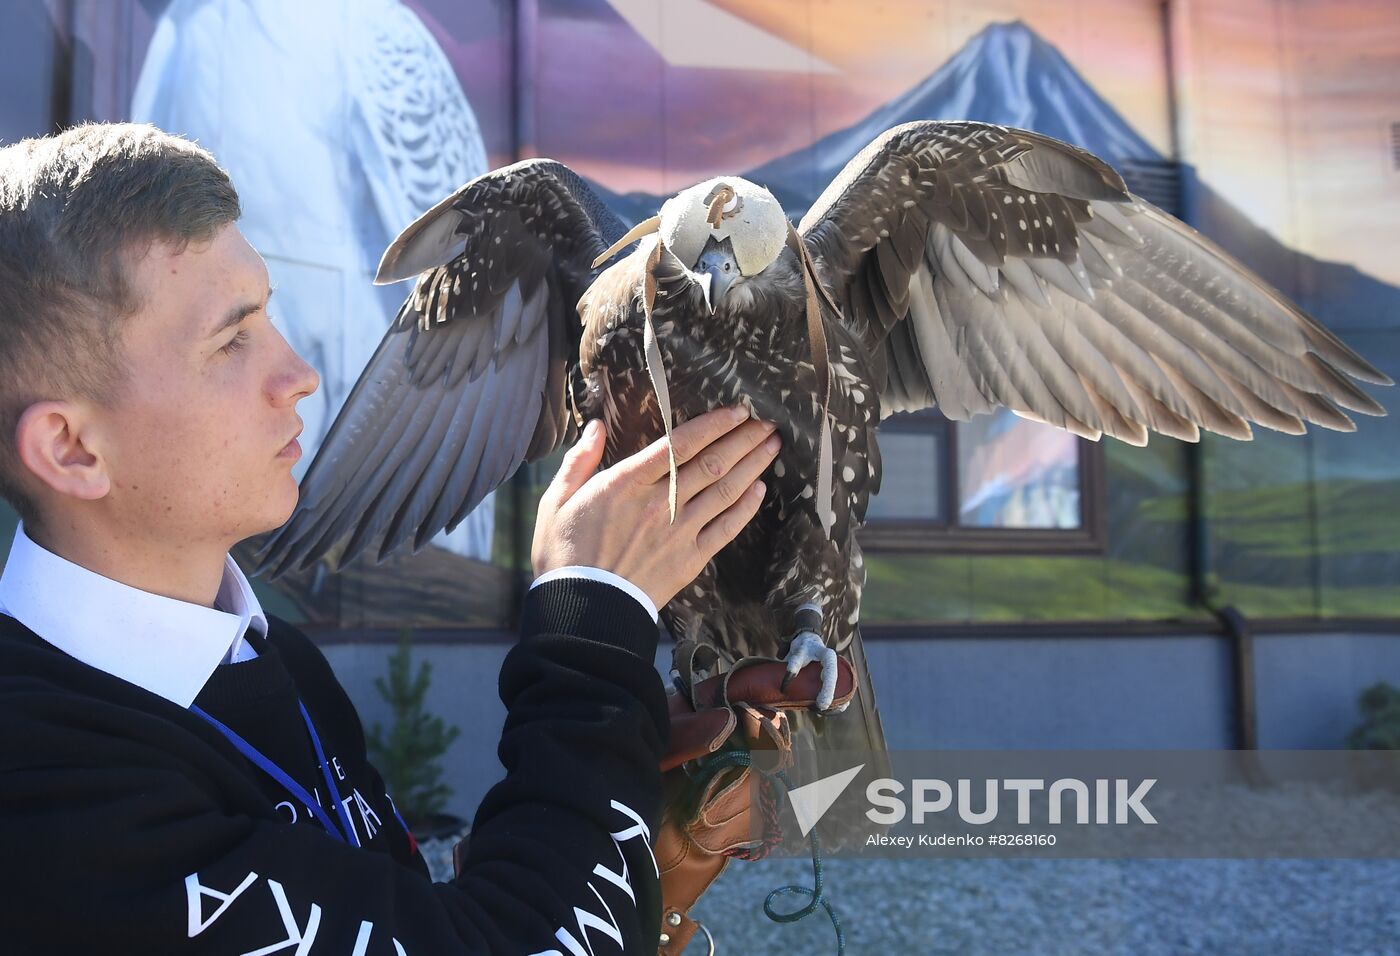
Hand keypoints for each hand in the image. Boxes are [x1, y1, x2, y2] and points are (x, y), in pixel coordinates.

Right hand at [531, 406, 780, 609]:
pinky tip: (760, 491)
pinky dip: (745, 508)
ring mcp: (679, 531)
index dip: (714, 424)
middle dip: (744, 439)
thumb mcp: (557, 500)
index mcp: (628, 482)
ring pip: (725, 491)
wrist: (583, 610)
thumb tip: (596, 426)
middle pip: (712, 462)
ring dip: (753, 466)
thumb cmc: (565, 554)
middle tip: (767, 422)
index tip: (737, 410)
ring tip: (772, 446)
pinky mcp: (690, 559)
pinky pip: (725, 528)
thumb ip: (579, 460)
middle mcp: (660, 502)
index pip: (681, 443)